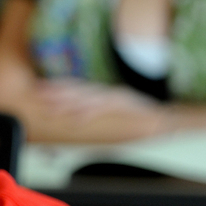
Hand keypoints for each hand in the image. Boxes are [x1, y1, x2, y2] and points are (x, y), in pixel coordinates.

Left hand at [35, 78, 161, 124]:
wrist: (166, 113)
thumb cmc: (142, 111)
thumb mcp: (119, 104)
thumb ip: (100, 107)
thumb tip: (79, 113)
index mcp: (105, 92)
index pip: (78, 87)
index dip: (59, 87)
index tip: (41, 88)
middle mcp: (108, 92)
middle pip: (79, 90)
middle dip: (58, 93)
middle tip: (39, 95)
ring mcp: (116, 98)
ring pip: (88, 98)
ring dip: (69, 103)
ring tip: (53, 107)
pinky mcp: (124, 105)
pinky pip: (104, 108)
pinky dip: (89, 113)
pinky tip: (77, 118)